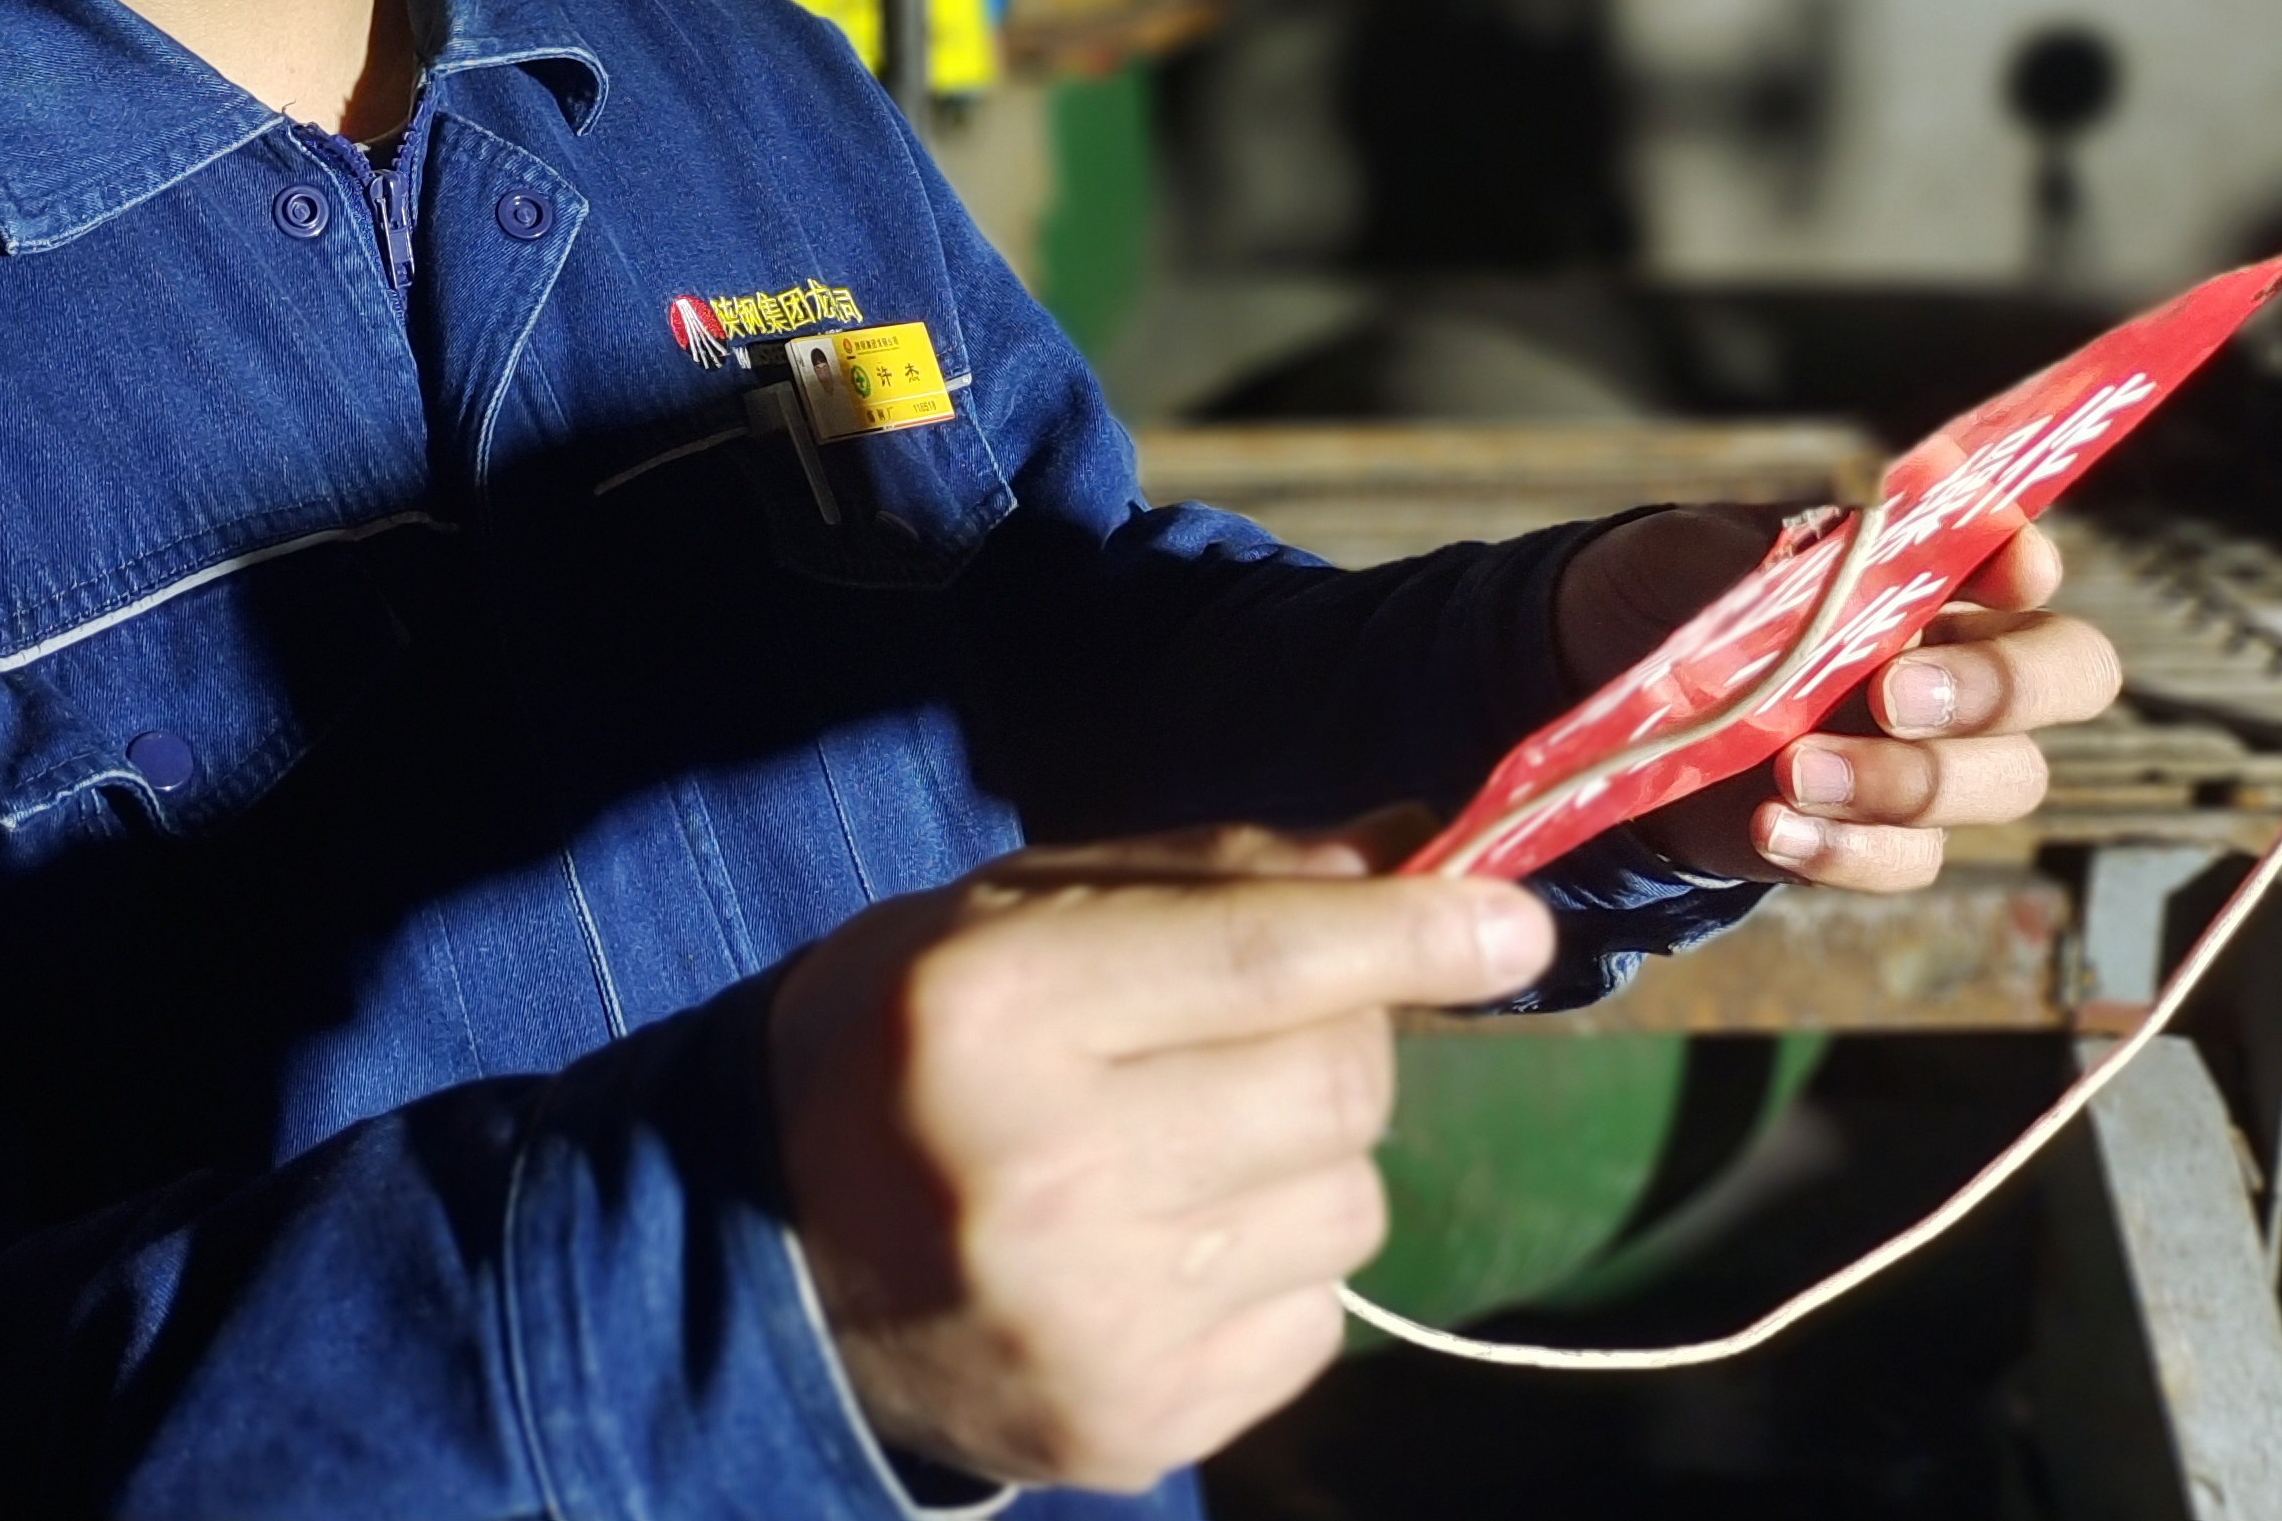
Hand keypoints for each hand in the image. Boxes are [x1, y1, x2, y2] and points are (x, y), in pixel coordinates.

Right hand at [769, 825, 1553, 1492]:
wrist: (767, 1258)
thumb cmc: (904, 1044)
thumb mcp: (1011, 912)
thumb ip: (1212, 878)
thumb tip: (1416, 856)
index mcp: (995, 1010)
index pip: (1264, 961)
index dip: (1411, 936)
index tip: (1514, 921)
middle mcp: (1046, 1173)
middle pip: (1339, 1085)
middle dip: (1348, 1035)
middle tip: (1268, 1029)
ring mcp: (1099, 1321)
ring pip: (1352, 1205)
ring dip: (1310, 1157)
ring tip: (1190, 1147)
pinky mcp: (1140, 1425)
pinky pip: (1319, 1317)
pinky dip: (1277, 1264)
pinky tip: (1171, 1242)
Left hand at [1552, 505, 2126, 890]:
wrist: (1607, 682)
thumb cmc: (1682, 591)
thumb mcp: (1706, 552)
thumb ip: (1786, 558)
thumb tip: (1857, 560)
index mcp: (1929, 572)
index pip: (2021, 558)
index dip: (2029, 560)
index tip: (2008, 566)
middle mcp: (1959, 661)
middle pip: (2068, 676)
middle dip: (1997, 689)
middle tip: (1890, 694)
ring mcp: (1930, 754)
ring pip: (2005, 780)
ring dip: (1909, 780)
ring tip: (1794, 769)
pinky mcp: (1877, 833)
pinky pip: (1911, 858)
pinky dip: (1847, 850)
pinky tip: (1771, 828)